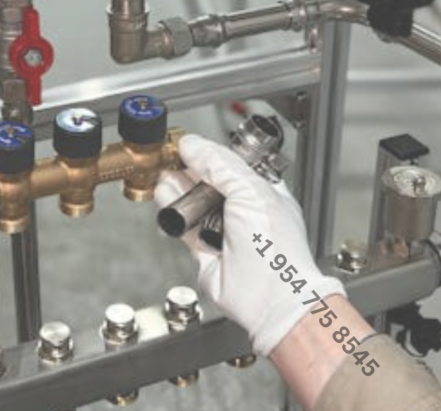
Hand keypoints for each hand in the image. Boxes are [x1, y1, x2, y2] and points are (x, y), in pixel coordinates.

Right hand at [156, 135, 344, 355]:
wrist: (267, 296)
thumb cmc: (276, 249)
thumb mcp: (250, 190)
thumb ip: (219, 164)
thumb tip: (193, 146)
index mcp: (262, 190)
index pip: (230, 163)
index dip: (209, 152)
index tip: (189, 144)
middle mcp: (242, 208)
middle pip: (207, 180)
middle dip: (188, 168)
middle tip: (171, 157)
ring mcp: (222, 228)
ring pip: (192, 200)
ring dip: (177, 186)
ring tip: (164, 174)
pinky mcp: (203, 248)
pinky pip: (182, 223)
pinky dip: (172, 210)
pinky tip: (165, 196)